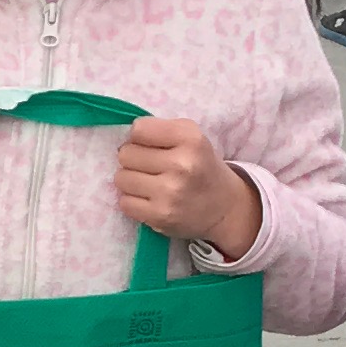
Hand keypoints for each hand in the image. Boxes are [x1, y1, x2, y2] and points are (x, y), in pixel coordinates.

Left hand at [115, 115, 263, 257]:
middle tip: (150, 166)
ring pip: (121, 178)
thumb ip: (159, 130)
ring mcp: (170, 193)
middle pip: (126, 154)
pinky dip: (133, 201)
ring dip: (131, 180)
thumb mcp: (191, 137)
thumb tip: (124, 137)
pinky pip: (124, 203)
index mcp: (190, 139)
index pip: (139, 129)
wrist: (224, 208)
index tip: (150, 145)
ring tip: (149, 183)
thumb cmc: (201, 166)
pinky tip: (149, 199)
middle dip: (133, 159)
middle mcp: (181, 165)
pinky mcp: (160, 216)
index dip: (139, 137)